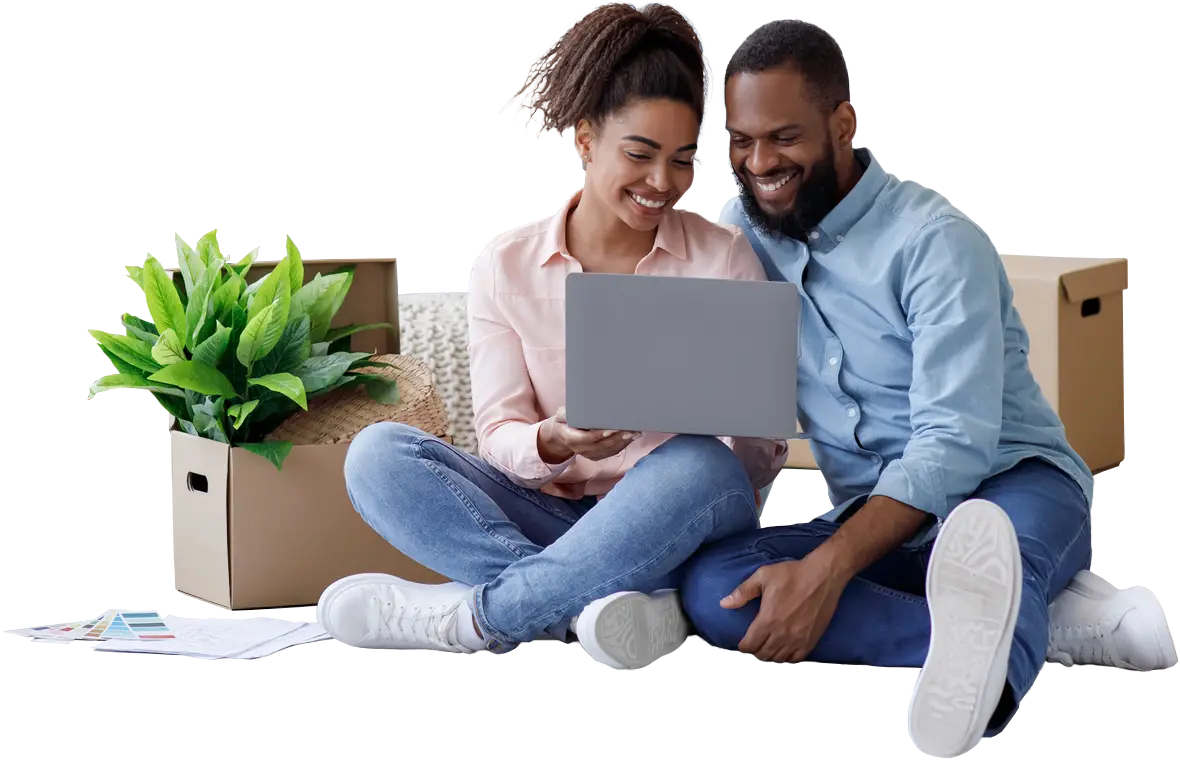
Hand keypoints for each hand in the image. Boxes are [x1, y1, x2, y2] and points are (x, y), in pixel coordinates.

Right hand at [538, 406, 638, 462]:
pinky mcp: (598, 456)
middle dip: (617, 437)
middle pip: (602, 445)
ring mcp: (590, 455)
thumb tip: (576, 407)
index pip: (587, 438)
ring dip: (623, 441)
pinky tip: (633, 436)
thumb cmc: (564, 422)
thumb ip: (566, 413)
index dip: (599, 434)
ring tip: (635, 432)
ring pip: (609, 450)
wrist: (562, 437)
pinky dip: (623, 444)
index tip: (611, 428)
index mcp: (572, 439)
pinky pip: (612, 452)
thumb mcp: (560, 415)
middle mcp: (582, 450)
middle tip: (630, 429)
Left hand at [721, 555, 847, 662]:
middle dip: (755, 652)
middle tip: (753, 646)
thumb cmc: (794, 574)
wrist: (822, 576)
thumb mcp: (763, 576)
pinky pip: (796, 659)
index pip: (750, 644)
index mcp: (768, 619)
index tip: (742, 643)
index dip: (743, 646)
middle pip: (762, 654)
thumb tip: (725, 603)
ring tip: (766, 650)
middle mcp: (782, 633)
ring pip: (778, 659)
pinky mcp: (811, 640)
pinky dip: (787, 660)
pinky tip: (783, 654)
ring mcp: (797, 639)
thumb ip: (742, 592)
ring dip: (769, 657)